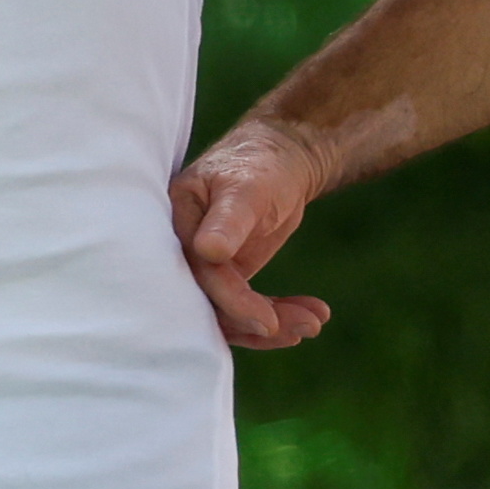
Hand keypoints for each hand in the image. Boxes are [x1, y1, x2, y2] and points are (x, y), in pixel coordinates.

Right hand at [171, 118, 334, 349]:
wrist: (278, 160)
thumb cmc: (257, 164)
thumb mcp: (246, 187)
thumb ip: (227, 219)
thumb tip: (207, 251)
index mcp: (174, 224)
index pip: (198, 273)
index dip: (231, 301)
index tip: (268, 322)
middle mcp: (182, 252)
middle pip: (209, 302)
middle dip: (256, 321)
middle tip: (306, 328)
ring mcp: (204, 269)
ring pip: (229, 312)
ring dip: (274, 323)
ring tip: (314, 323)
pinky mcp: (227, 279)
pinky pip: (247, 308)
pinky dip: (281, 314)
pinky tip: (315, 315)